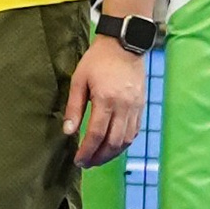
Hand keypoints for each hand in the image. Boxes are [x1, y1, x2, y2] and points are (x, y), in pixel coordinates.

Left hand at [67, 35, 146, 166]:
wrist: (124, 44)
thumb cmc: (98, 60)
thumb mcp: (79, 80)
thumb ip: (74, 107)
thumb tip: (68, 131)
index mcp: (106, 99)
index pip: (97, 134)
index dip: (87, 151)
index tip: (78, 160)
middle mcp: (124, 106)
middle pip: (113, 142)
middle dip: (99, 157)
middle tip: (86, 163)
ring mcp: (135, 107)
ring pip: (126, 140)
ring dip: (112, 154)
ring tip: (98, 158)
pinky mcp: (141, 106)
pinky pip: (134, 132)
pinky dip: (123, 143)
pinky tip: (112, 146)